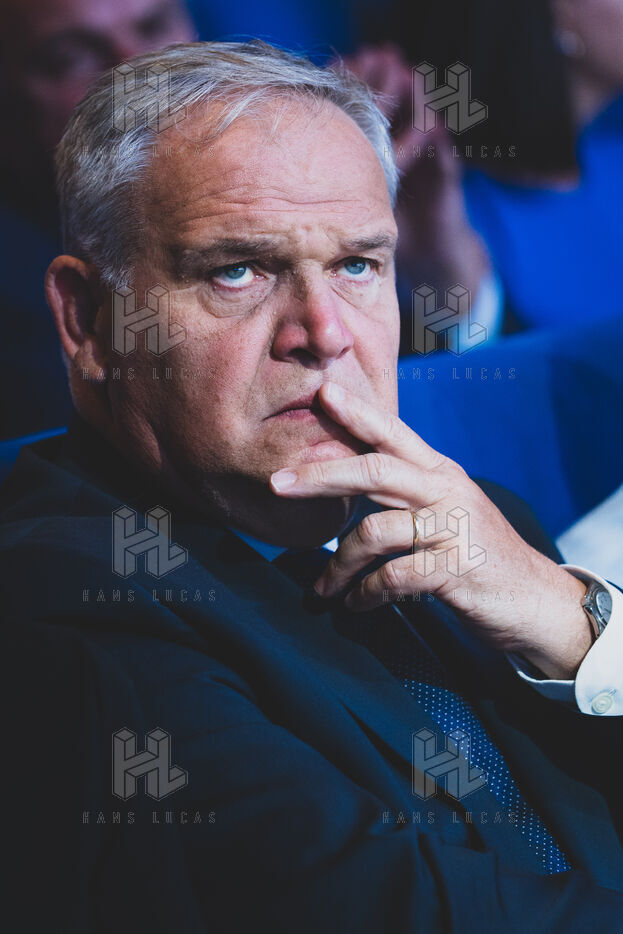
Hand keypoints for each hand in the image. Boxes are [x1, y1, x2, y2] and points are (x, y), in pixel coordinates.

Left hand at [270, 382, 590, 678]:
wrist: (538, 602)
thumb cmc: (479, 556)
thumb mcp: (447, 512)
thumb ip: (405, 495)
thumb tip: (345, 483)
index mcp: (440, 473)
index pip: (393, 434)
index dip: (357, 412)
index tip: (323, 392)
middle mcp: (446, 491)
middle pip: (375, 470)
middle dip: (321, 475)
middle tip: (277, 484)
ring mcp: (454, 528)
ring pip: (374, 532)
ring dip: (338, 565)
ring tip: (322, 590)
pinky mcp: (456, 569)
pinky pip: (392, 576)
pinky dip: (365, 593)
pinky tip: (355, 604)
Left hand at [342, 43, 489, 294]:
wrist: (429, 259)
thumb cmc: (386, 237)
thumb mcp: (354, 209)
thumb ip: (331, 191)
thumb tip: (287, 184)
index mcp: (377, 158)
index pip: (365, 116)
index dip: (355, 90)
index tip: (341, 65)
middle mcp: (402, 153)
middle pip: (392, 110)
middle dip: (382, 82)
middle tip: (371, 56)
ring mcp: (425, 164)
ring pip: (418, 124)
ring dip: (413, 99)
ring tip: (403, 75)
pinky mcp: (445, 181)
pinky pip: (441, 157)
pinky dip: (436, 142)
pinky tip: (432, 124)